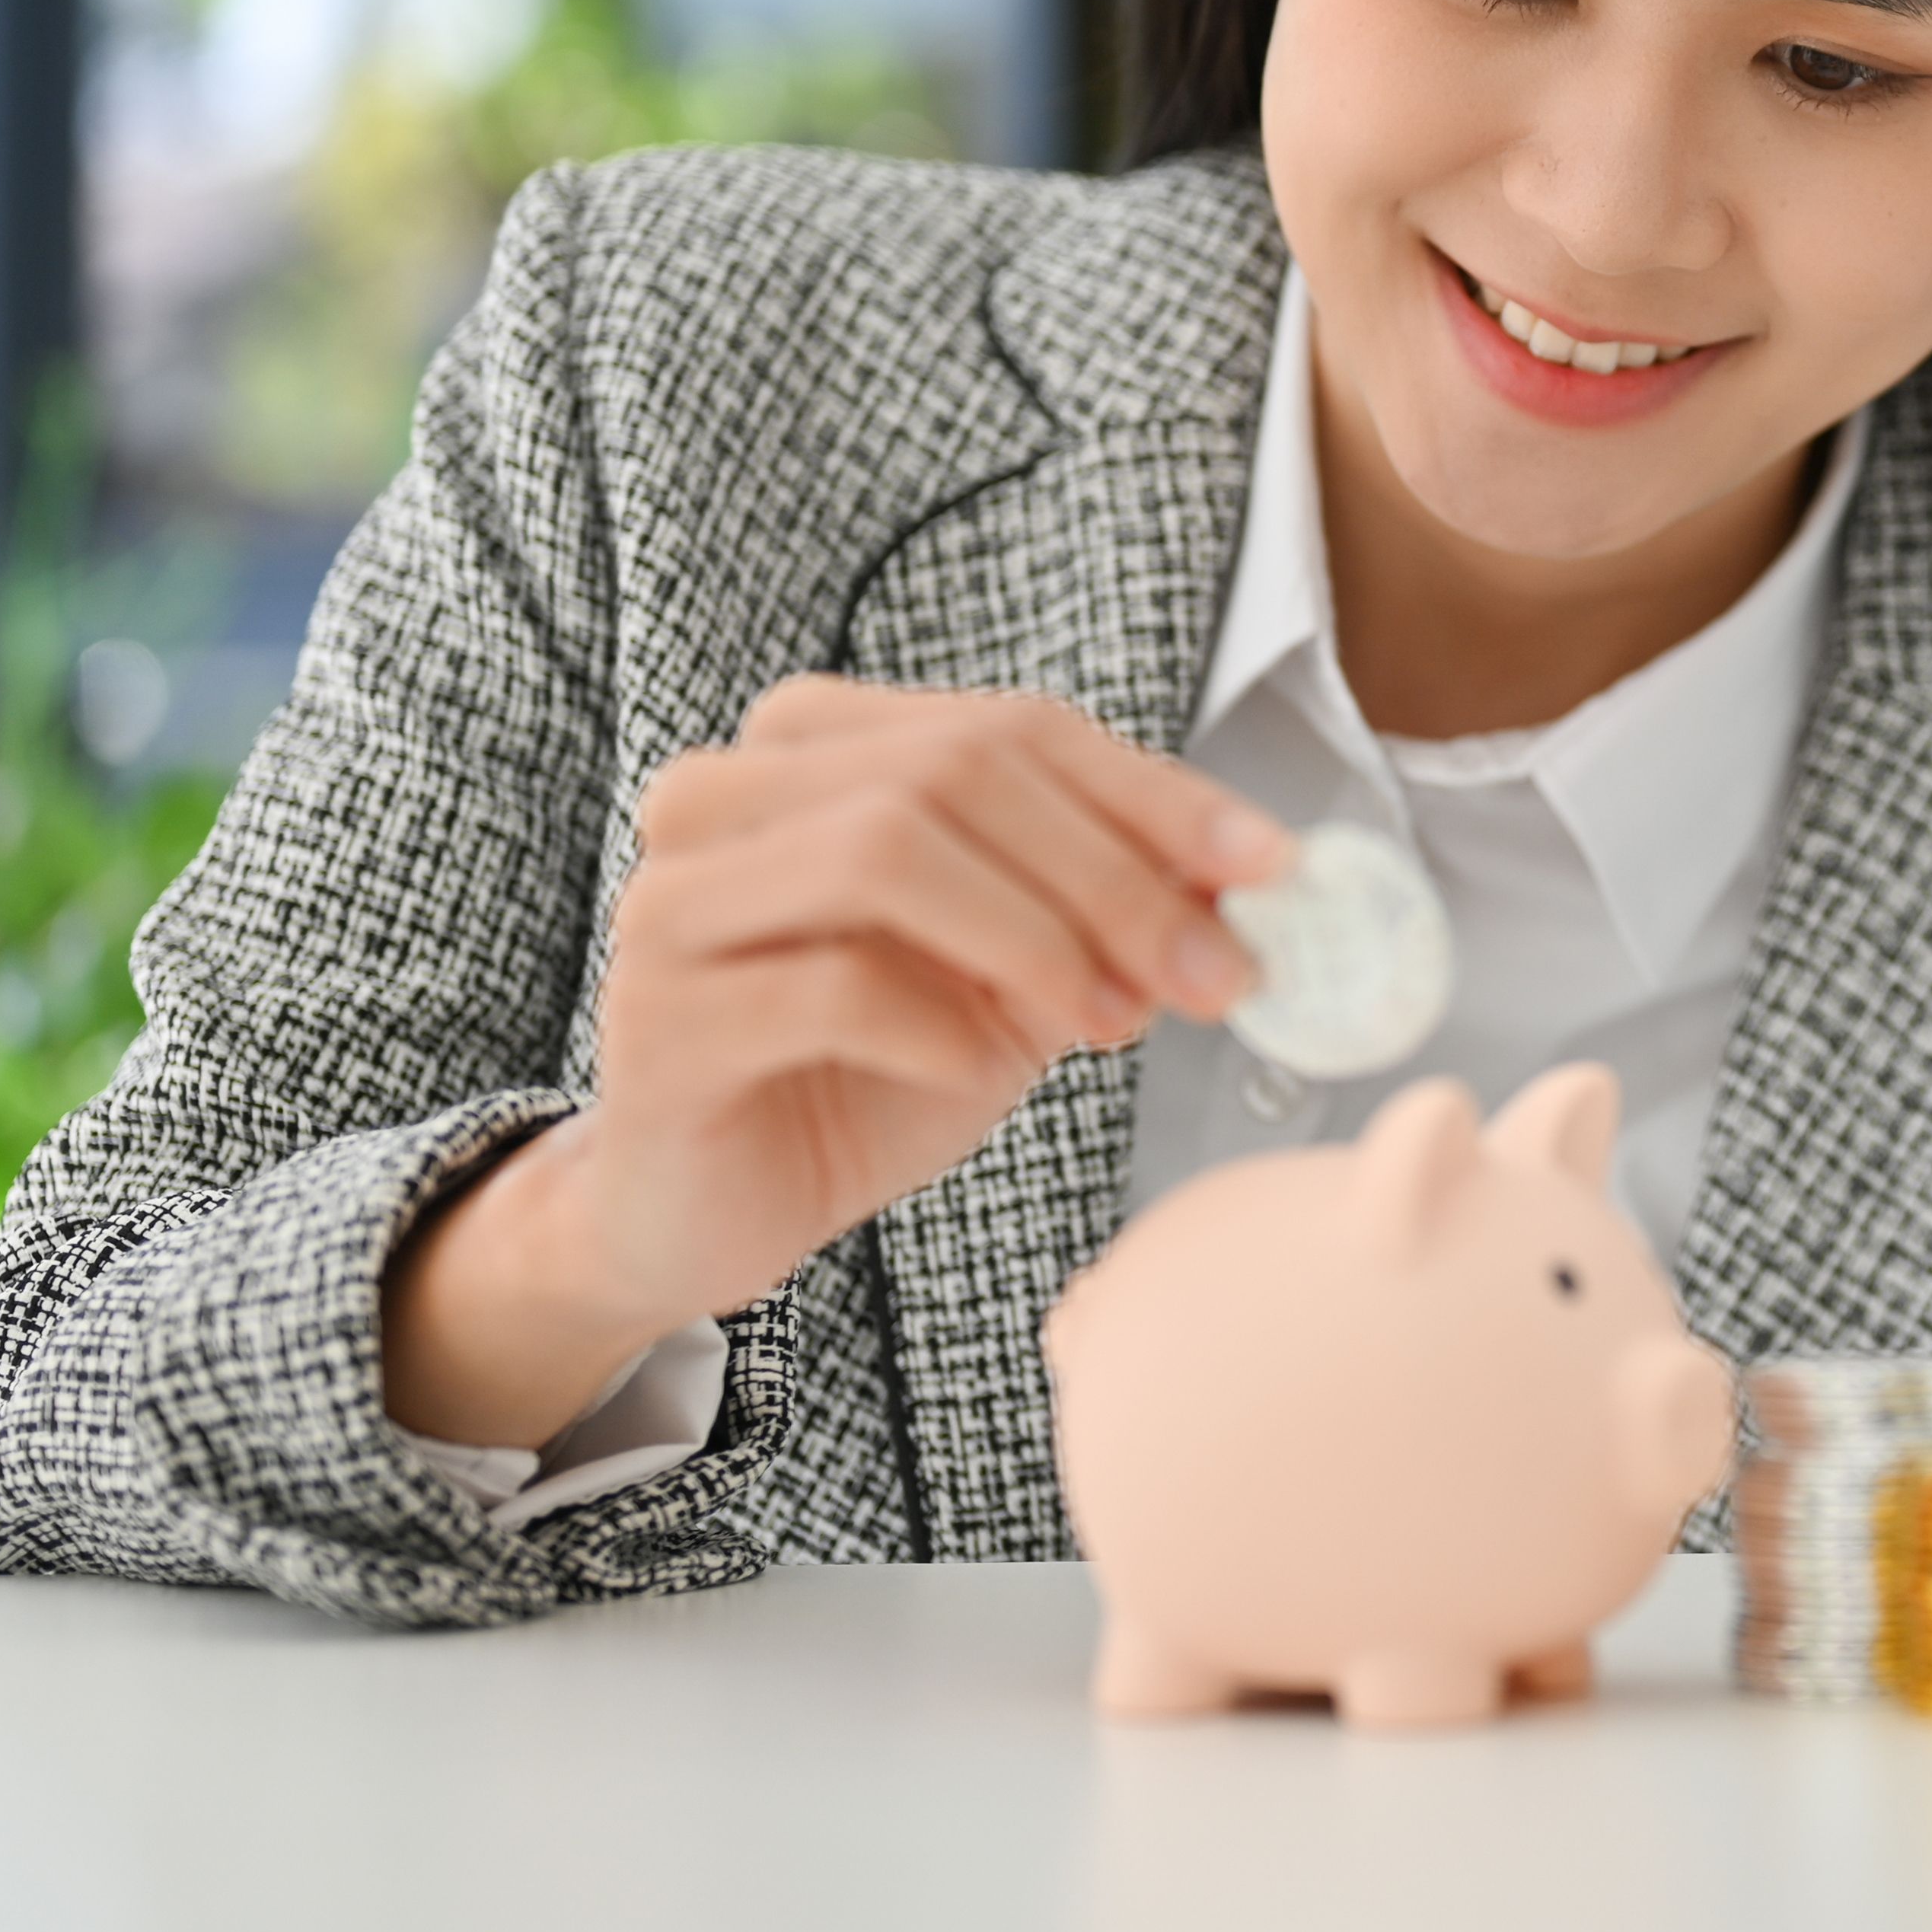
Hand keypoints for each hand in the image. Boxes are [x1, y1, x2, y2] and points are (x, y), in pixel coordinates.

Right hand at [384, 677, 1290, 1453]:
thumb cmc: (869, 1071)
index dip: (1154, 792)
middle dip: (1112, 872)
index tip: (1271, 866)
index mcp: (818, 745)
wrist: (712, 1207)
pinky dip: (933, 1025)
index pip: (1012, 724)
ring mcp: (676, 895)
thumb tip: (1254, 873)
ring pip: (885, 849)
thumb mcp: (1018, 978)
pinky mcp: (660, 1011)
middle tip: (1211, 972)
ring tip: (1109, 1021)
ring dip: (1034, 937)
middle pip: (956, 772)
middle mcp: (728, 792)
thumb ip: (1111, 910)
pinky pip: (825, 984)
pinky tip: (972, 1071)